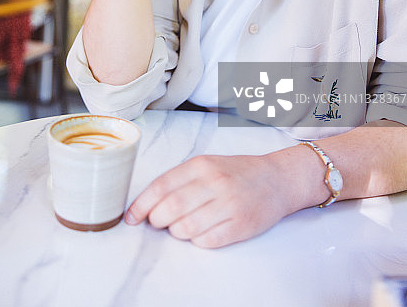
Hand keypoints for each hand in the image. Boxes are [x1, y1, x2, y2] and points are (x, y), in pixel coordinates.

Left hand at [125, 153, 291, 248]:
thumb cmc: (236, 172)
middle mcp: (215, 182)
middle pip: (171, 208)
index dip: (141, 205)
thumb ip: (179, 179)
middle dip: (156, 220)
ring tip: (181, 225)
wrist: (276, 179)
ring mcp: (229, 204)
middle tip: (157, 221)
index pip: (162, 186)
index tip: (131, 217)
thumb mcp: (207, 164)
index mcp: (202, 165)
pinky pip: (206, 241)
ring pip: (186, 228)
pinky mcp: (240, 225)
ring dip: (176, 231)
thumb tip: (147, 203)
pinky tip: (200, 231)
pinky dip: (196, 241)